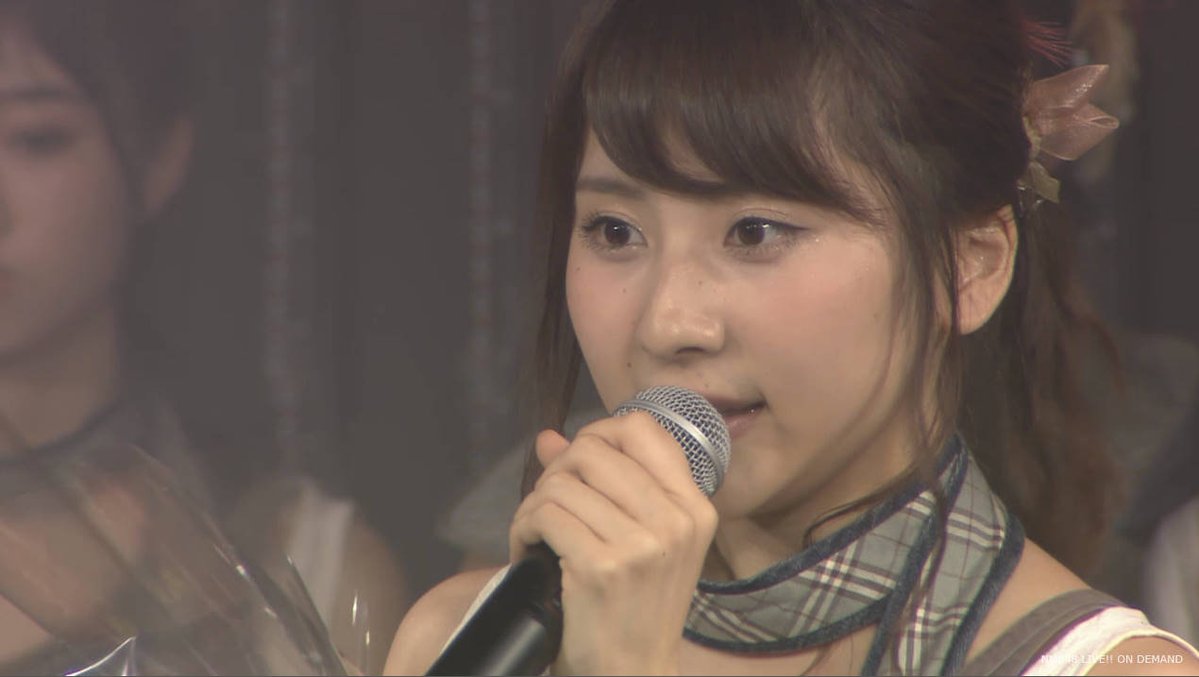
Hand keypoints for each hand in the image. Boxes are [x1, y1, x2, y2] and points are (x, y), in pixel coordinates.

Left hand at [509, 412, 717, 674]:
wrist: (633, 672)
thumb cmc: (634, 608)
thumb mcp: (640, 542)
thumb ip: (600, 483)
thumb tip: (548, 438)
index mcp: (693, 507)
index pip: (643, 429)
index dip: (599, 434)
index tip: (579, 465)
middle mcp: (675, 520)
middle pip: (593, 449)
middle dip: (557, 472)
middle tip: (549, 506)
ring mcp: (641, 544)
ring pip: (561, 482)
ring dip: (534, 505)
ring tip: (536, 534)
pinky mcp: (602, 567)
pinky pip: (544, 515)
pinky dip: (523, 529)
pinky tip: (528, 550)